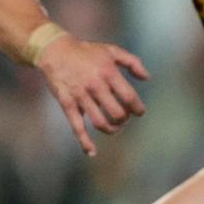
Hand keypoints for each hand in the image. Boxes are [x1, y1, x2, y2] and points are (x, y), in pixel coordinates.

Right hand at [36, 36, 149, 156]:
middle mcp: (95, 86)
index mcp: (109, 73)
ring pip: (100, 122)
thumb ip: (133, 63)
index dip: (137, 108)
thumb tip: (147, 78)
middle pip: (116, 112)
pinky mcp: (67, 104)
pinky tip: (92, 152)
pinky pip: (77, 127)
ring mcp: (81, 97)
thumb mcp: (112, 51)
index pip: (129, 97)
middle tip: (126, 118)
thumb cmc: (87, 52)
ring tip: (115, 127)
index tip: (140, 112)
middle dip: (125, 119)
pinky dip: (85, 142)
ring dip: (111, 129)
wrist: (56, 52)